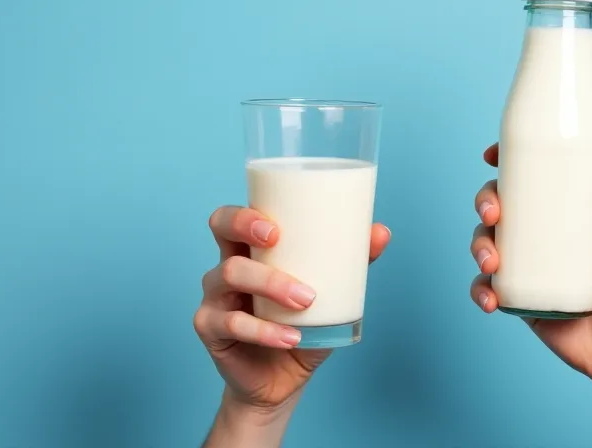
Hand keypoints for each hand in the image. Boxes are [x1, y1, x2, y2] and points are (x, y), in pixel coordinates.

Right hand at [194, 206, 390, 413]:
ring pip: (229, 275)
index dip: (247, 211)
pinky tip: (291, 338)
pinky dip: (265, 330)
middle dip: (243, 225)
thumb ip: (352, 265)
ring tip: (306, 300)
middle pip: (220, 228)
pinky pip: (233, 324)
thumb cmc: (302, 329)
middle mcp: (227, 267)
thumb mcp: (330, 297)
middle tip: (275, 238)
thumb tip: (381, 232)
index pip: (235, 216)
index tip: (277, 224)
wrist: (281, 382)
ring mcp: (215, 298)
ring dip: (270, 284)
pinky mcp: (210, 330)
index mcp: (252, 252)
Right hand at [469, 143, 591, 391]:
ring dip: (478, 245)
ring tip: (491, 262)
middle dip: (486, 202)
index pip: (538, 179)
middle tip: (492, 214)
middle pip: (504, 206)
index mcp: (574, 215)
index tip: (494, 154)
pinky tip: (490, 299)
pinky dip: (480, 290)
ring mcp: (531, 268)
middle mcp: (548, 236)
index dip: (510, 162)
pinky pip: (489, 288)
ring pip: (489, 243)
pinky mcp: (521, 300)